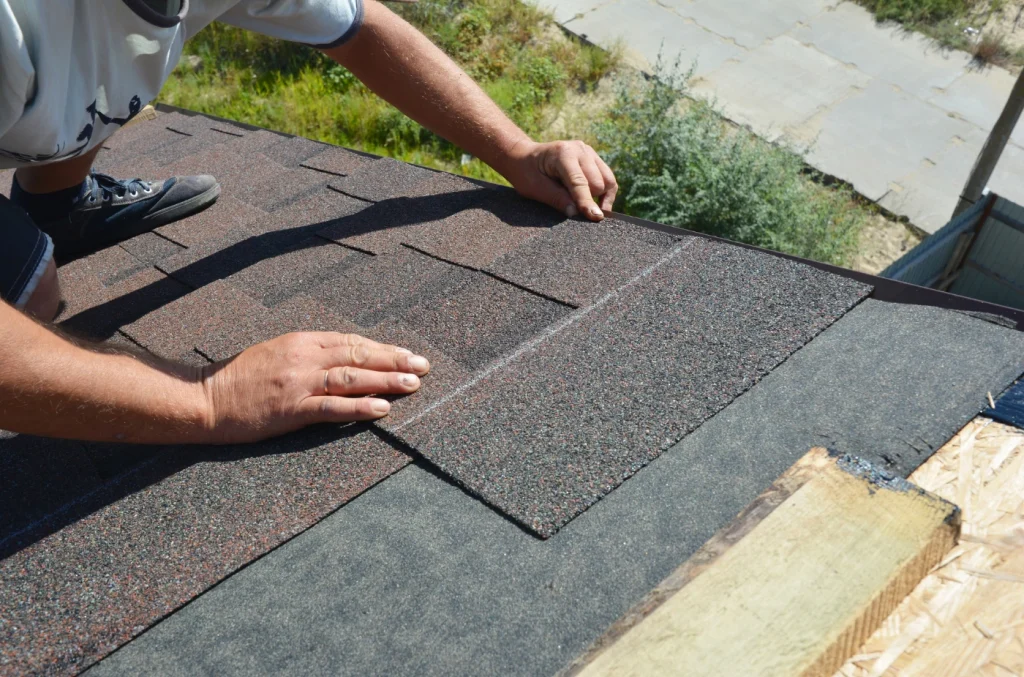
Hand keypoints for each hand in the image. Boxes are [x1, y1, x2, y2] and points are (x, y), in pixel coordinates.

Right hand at [199, 331, 429, 443]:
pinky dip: (360, 408)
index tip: (408, 354)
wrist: (205, 398)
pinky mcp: (291, 409)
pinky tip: (382, 409)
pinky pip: (332, 407)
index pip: (351, 341)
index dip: (383, 348)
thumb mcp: (278, 352)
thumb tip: (346, 358)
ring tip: (413, 385)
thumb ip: (310, 353)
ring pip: (351, 378)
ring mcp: (298, 383)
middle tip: (423, 366)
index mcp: (302, 341)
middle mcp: (304, 357)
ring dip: (386, 381)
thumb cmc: (241, 378)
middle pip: (358, 355)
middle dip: (394, 361)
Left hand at [502, 139, 617, 221]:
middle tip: (575, 209)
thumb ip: (556, 199)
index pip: (580, 182)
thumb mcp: (534, 188)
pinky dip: (604, 191)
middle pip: (598, 182)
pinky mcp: (593, 157)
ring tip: (587, 207)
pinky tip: (594, 202)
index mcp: (563, 154)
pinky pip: (607, 177)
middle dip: (590, 199)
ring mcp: (588, 152)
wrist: (523, 156)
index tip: (595, 217)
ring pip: (608, 180)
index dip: (587, 202)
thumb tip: (576, 213)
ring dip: (601, 197)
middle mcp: (579, 150)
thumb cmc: (525, 172)